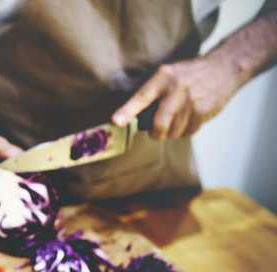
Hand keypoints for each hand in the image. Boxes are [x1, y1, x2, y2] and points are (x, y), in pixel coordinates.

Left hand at [112, 55, 243, 139]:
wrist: (224, 68)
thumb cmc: (189, 74)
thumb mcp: (168, 74)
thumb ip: (153, 92)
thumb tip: (135, 117)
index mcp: (163, 77)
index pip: (141, 97)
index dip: (127, 111)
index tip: (116, 122)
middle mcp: (176, 89)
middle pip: (159, 123)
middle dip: (155, 133)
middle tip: (155, 133)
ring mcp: (192, 101)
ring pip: (174, 131)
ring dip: (172, 132)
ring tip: (176, 120)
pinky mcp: (204, 111)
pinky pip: (188, 132)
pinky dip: (185, 131)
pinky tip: (189, 118)